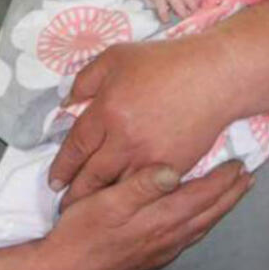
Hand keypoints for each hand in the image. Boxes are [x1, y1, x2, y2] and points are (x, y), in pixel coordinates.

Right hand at [35, 160, 250, 269]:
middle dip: (231, 194)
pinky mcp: (153, 258)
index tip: (240, 163)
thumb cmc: (81, 233)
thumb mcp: (106, 201)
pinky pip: (190, 236)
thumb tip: (174, 169)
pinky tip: (198, 219)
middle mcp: (169, 237)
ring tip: (232, 194)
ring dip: (220, 208)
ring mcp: (162, 251)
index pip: (202, 195)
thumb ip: (141, 185)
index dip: (223, 179)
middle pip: (209, 212)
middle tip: (247, 177)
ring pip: (202, 226)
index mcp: (161, 219)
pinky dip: (203, 221)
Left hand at [48, 37, 235, 208]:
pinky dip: (133, 200)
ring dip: (102, 202)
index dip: (62, 167)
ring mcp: (150, 157)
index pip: (76, 147)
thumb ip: (86, 79)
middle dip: (76, 193)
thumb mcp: (116, 57)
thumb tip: (67, 102)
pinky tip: (124, 205)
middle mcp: (124, 139)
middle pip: (92, 175)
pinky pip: (148, 191)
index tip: (54, 181)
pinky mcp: (174, 167)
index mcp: (107, 111)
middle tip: (65, 206)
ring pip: (118, 189)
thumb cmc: (164, 62)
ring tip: (90, 212)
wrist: (214, 77)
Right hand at [129, 0, 202, 22]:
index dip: (199, 2)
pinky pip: (163, 11)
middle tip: (188, 13)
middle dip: (192, 11)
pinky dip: (165, 18)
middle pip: (192, 4)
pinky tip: (166, 19)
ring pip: (181, 10)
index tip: (195, 5)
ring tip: (180, 16)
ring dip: (182, 16)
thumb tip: (201, 0)